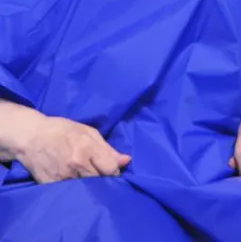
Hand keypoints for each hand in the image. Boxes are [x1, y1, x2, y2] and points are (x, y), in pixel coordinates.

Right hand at [16, 112, 130, 183]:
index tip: (112, 169)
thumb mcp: (87, 131)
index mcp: (87, 147)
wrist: (31, 137)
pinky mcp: (52, 186)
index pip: (110, 169)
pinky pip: (71, 193)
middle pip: (100, 181)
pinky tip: (73, 181)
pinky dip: (75, 189)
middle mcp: (77, 164)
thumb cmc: (61, 130)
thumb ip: (107, 148)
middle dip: (104, 179)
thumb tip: (126, 161)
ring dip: (90, 185)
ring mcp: (64, 177)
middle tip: (100, 173)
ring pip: (87, 189)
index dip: (114, 170)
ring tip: (87, 177)